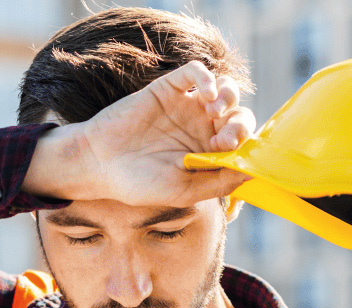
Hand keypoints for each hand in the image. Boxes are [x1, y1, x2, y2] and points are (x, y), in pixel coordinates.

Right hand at [22, 60, 254, 206]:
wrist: (99, 164)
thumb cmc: (138, 183)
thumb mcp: (183, 191)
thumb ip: (219, 182)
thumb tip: (253, 172)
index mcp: (206, 154)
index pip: (242, 144)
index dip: (245, 145)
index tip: (229, 152)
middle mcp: (200, 129)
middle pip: (239, 116)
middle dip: (240, 124)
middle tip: (223, 137)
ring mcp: (186, 107)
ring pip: (225, 90)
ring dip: (229, 97)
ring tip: (214, 110)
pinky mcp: (169, 88)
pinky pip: (197, 72)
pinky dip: (208, 78)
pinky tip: (205, 94)